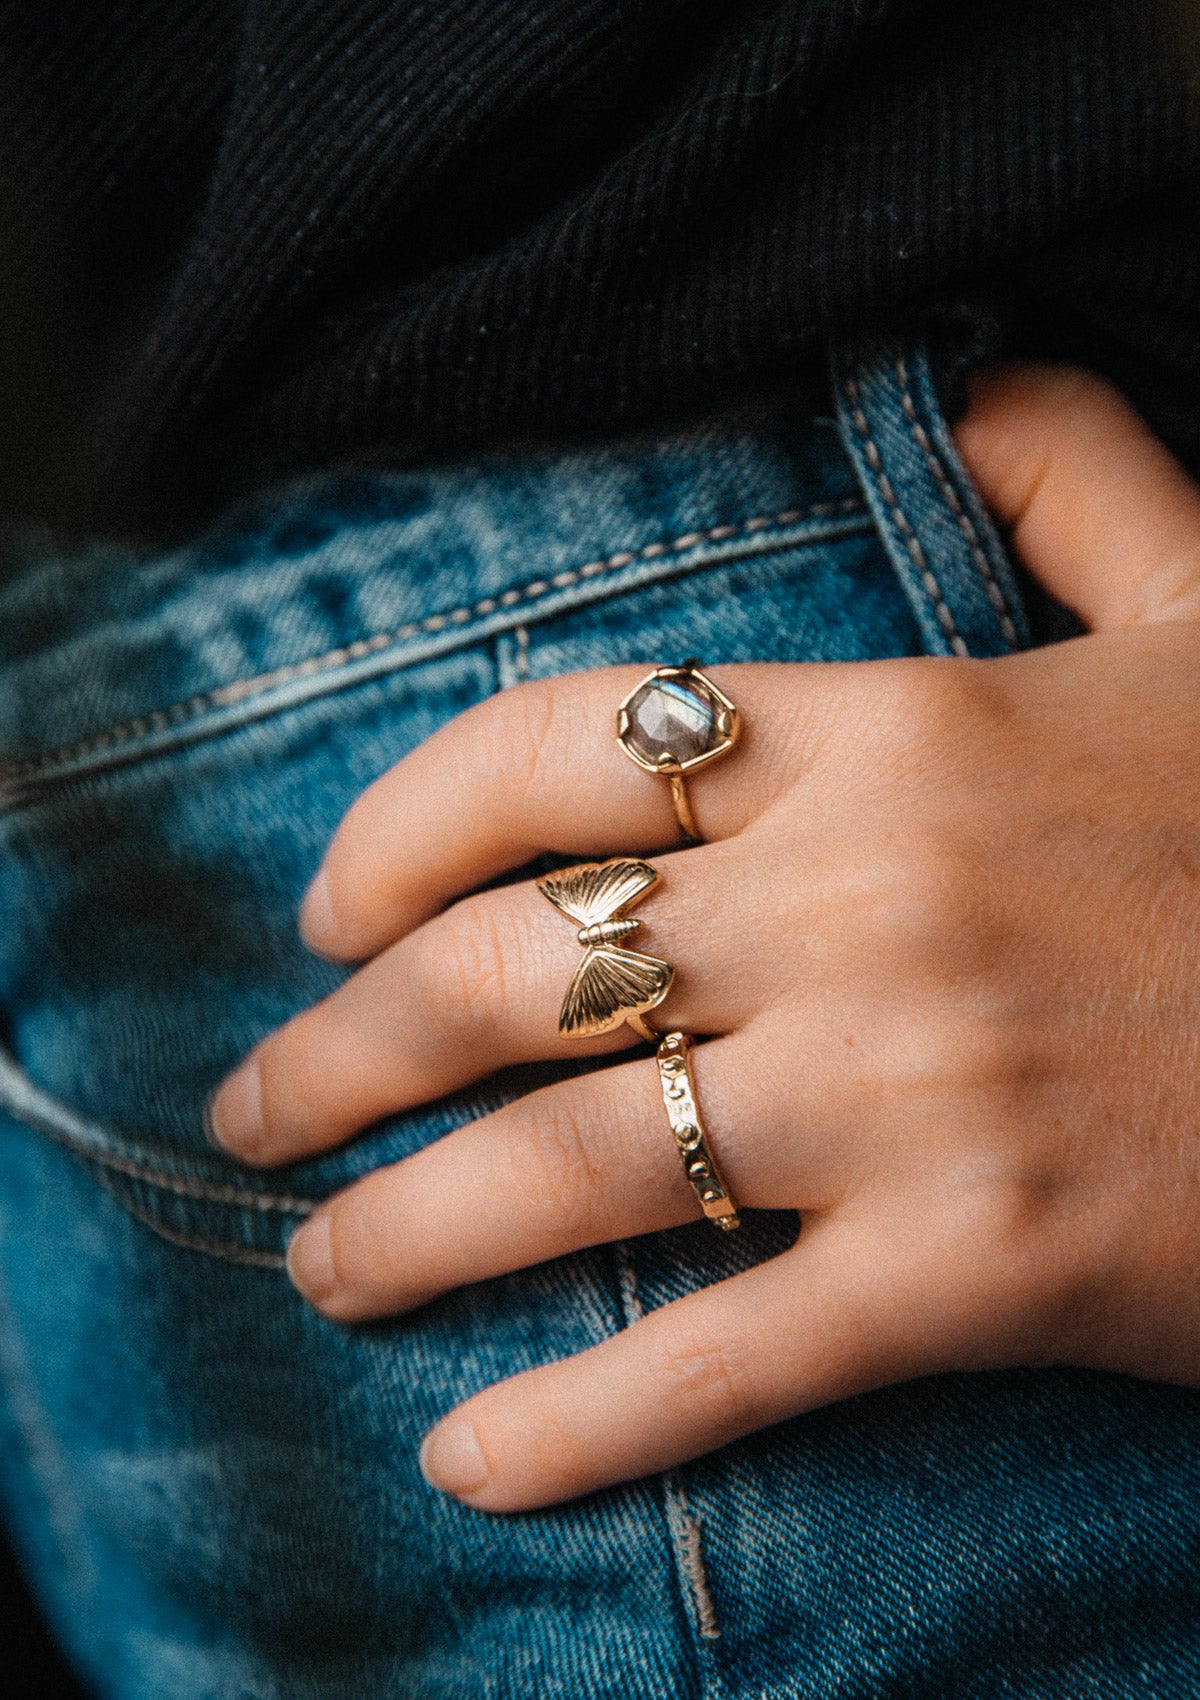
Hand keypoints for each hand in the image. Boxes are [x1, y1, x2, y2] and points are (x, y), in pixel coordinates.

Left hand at [210, 365, 1199, 1510]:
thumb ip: (1083, 483)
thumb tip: (976, 389)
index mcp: (893, 732)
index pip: (552, 750)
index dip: (392, 831)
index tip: (325, 914)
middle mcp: (867, 902)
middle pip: (504, 972)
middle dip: (338, 1053)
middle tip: (257, 1106)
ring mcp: (914, 1093)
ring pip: (569, 1167)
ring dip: (403, 1230)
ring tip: (317, 1265)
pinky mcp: (979, 1270)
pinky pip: (724, 1358)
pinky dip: (576, 1419)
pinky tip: (471, 1454)